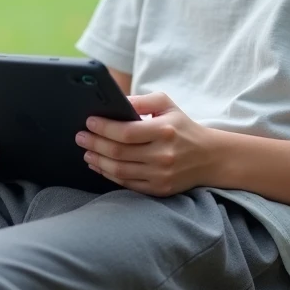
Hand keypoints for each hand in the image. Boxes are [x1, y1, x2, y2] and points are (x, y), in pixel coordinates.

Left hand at [76, 93, 213, 196]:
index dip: (103, 127)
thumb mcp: (167, 104)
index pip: (126, 132)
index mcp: (164, 131)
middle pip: (118, 152)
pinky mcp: (159, 189)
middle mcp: (163, 155)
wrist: (209, 157)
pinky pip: (127, 184)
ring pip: (120, 170)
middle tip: (80, 137)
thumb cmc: (182, 126)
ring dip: (98, 161)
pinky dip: (109, 175)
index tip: (88, 122)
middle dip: (94, 144)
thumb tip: (116, 101)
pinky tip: (99, 166)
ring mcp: (161, 175)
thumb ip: (142, 100)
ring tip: (86, 152)